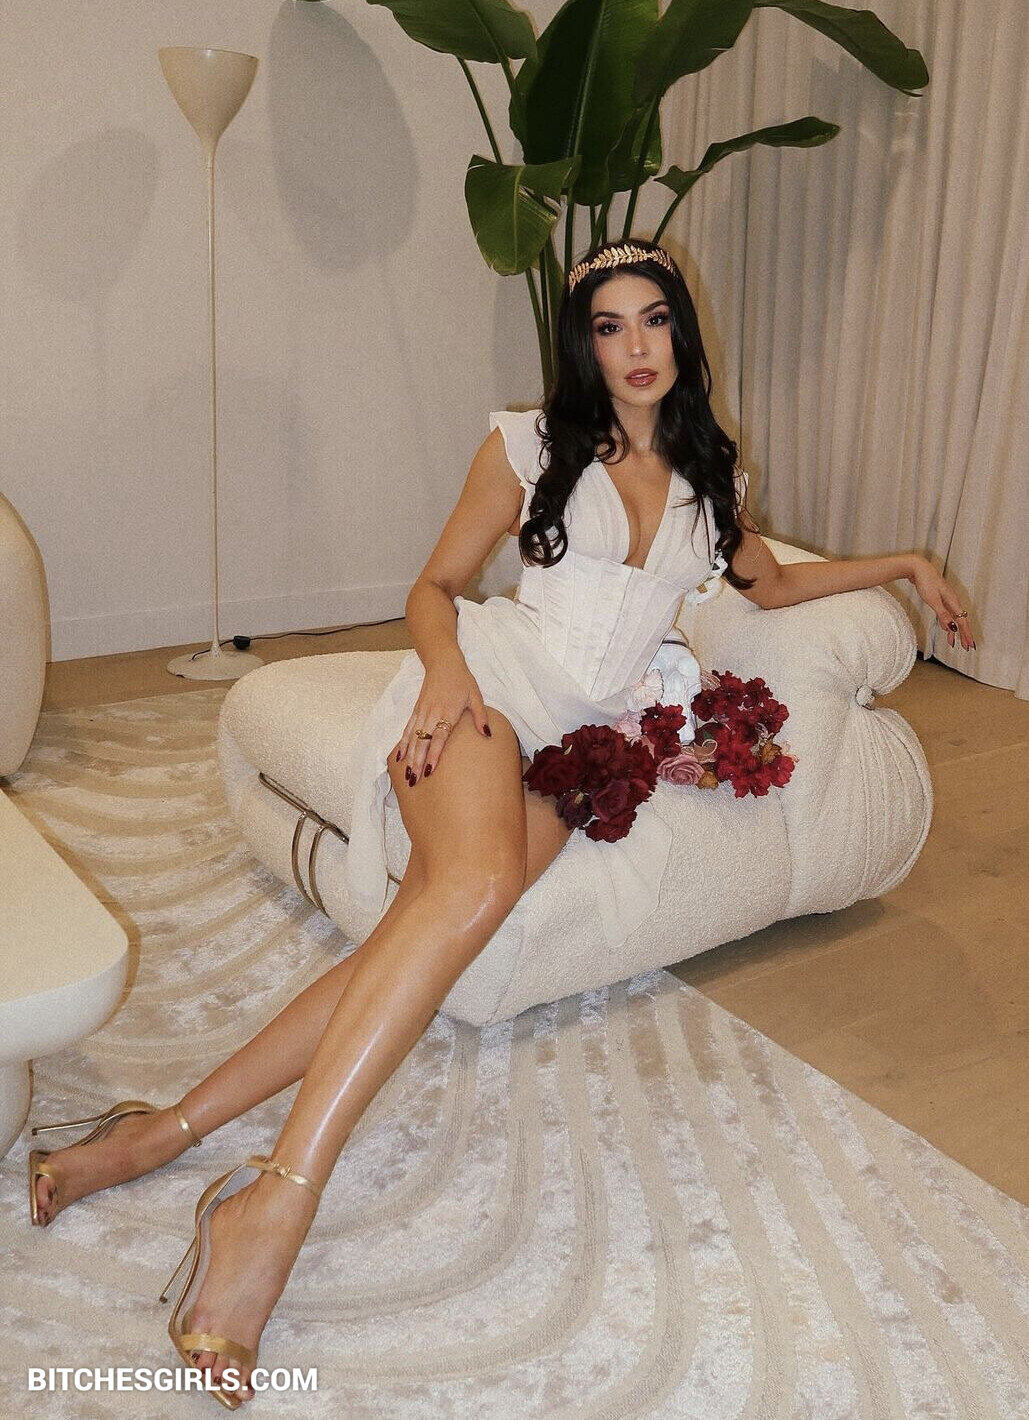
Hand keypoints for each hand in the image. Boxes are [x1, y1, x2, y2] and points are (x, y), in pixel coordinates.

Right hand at [393, 654, 491, 782]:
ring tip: (406, 775)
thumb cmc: (462, 680)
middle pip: (422, 742)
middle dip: (417, 763)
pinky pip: (407, 730)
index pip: (439, 738)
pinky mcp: (416, 710)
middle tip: (414, 781)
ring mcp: (422, 712)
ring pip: (413, 738)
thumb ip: (481, 717)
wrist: (443, 662)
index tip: (429, 771)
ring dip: (409, 758)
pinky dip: (403, 744)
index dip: (433, 755)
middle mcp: (432, 714)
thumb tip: (488, 735)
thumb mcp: (476, 696)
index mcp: (448, 712)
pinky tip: (399, 758)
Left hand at [908, 556, 975, 649]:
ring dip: (954, 631)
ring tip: (953, 643)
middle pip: (961, 621)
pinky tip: (946, 629)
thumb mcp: (934, 601)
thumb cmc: (926, 582)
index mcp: (953, 602)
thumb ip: (943, 615)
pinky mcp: (939, 599)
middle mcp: (952, 601)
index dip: (967, 634)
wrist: (918, 568)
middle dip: (964, 635)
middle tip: (967, 647)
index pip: (963, 622)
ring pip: (953, 618)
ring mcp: (946, 600)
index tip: (970, 645)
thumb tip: (953, 628)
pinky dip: (947, 623)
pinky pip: (947, 615)